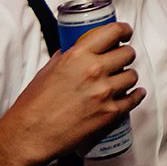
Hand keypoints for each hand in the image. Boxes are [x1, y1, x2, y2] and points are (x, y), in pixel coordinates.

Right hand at [0, 22, 141, 165]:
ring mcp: (104, 92)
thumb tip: (72, 50)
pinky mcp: (110, 113)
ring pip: (132, 75)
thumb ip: (64, 58)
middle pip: (128, 53)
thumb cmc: (33, 105)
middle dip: (125, 55)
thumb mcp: (47, 71)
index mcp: (78, 55)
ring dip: (128, 76)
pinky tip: (135, 93)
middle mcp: (94, 70)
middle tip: (120, 59)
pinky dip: (136, 95)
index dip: (123, 31)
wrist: (30, 134)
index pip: (113, 32)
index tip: (125, 33)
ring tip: (121, 79)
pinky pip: (134, 99)